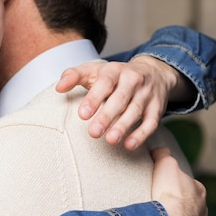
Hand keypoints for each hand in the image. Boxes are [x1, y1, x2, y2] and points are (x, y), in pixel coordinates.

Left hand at [55, 56, 184, 149]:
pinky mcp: (157, 108)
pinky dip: (141, 134)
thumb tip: (59, 87)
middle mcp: (133, 80)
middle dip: (107, 116)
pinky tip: (129, 145)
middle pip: (120, 99)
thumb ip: (74, 76)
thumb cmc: (115, 76)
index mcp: (115, 70)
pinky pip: (151, 122)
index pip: (105, 82)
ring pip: (135, 110)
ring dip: (123, 126)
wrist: (154, 72)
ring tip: (110, 140)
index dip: (94, 98)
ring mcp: (146, 95)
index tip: (82, 115)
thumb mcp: (94, 70)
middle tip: (93, 133)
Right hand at [150, 146, 205, 215]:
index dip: (177, 185)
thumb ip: (164, 155)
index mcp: (199, 191)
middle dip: (181, 206)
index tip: (165, 188)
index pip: (189, 185)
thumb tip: (160, 149)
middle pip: (192, 206)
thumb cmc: (170, 194)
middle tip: (163, 206)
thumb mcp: (165, 164)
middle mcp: (203, 210)